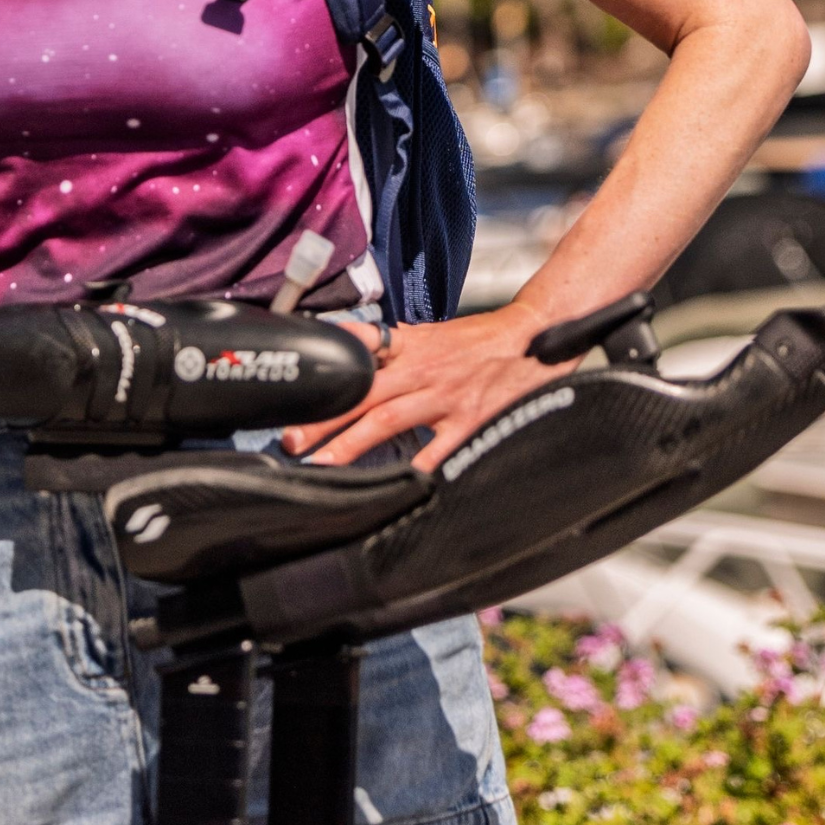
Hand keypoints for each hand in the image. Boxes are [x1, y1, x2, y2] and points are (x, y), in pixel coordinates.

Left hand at [280, 309, 570, 471]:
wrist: (534, 336)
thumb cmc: (478, 340)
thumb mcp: (427, 334)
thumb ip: (389, 346)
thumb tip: (349, 352)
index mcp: (407, 347)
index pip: (356, 354)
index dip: (325, 372)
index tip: (293, 394)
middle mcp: (419, 370)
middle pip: (360, 394)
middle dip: (322, 419)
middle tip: (290, 442)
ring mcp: (443, 398)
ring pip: (386, 421)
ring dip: (349, 445)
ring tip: (320, 465)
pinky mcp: (468, 421)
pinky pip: (435, 451)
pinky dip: (414, 470)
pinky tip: (390, 490)